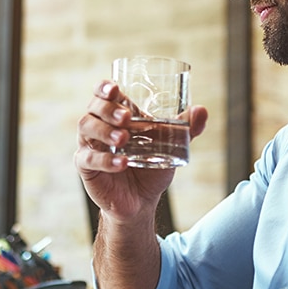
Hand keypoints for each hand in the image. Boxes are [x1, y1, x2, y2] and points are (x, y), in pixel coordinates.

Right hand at [76, 80, 207, 223]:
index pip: (102, 94)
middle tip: (127, 117)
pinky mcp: (86, 167)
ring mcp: (90, 146)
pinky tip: (122, 162)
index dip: (105, 88)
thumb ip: (184, 128)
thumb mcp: (170, 145)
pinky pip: (89, 158)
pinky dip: (106, 159)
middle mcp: (98, 126)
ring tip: (124, 138)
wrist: (142, 200)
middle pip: (93, 108)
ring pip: (85, 127)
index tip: (115, 89)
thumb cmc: (151, 168)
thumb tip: (201, 110)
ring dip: (104, 130)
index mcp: (114, 115)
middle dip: (108, 109)